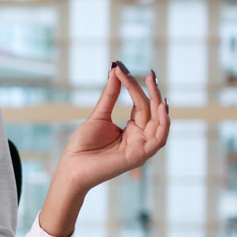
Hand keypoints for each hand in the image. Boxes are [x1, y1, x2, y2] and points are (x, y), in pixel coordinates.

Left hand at [37, 63, 168, 236]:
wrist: (72, 166)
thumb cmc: (83, 145)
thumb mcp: (99, 115)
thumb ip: (110, 95)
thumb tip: (116, 70)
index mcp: (132, 129)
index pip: (141, 104)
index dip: (136, 87)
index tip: (123, 70)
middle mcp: (140, 137)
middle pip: (151, 111)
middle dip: (152, 91)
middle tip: (150, 73)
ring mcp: (141, 147)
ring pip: (158, 123)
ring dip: (159, 104)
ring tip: (154, 84)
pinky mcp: (139, 155)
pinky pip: (158, 139)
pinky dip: (163, 124)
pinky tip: (161, 107)